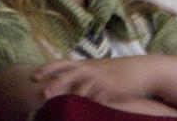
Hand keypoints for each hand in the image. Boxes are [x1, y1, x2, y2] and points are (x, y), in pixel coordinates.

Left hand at [32, 57, 151, 103]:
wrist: (143, 70)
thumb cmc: (117, 72)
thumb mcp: (97, 68)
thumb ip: (80, 74)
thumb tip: (60, 84)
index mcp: (84, 64)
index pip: (62, 63)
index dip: (47, 69)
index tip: (33, 76)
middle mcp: (91, 70)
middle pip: (70, 75)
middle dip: (56, 84)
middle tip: (43, 93)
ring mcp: (103, 80)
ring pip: (84, 88)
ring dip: (72, 98)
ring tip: (62, 108)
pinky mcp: (114, 90)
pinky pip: (101, 99)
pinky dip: (93, 105)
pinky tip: (86, 113)